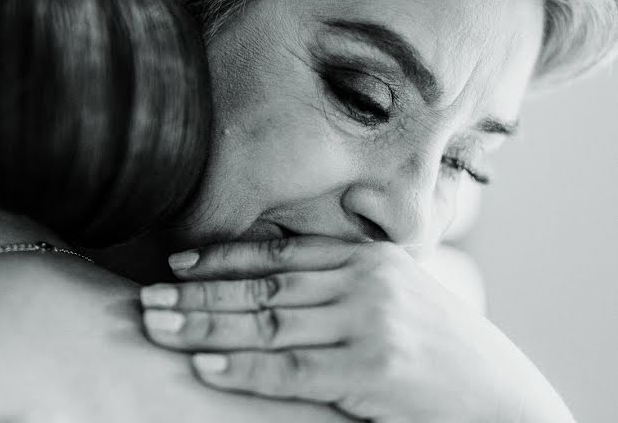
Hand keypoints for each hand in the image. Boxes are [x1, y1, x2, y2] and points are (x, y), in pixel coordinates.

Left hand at [140, 237, 574, 422]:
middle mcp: (365, 282)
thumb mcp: (396, 296)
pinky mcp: (371, 371)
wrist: (501, 397)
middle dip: (199, 292)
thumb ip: (342, 281)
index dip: (222, 258)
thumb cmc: (440, 348)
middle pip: (262, 286)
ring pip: (266, 323)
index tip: (177, 263)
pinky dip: (242, 368)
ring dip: (204, 326)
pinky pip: (290, 369)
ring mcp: (368, 324)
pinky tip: (203, 366)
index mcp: (367, 258)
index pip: (278, 254)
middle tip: (149, 297)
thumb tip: (273, 281)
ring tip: (157, 325)